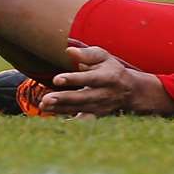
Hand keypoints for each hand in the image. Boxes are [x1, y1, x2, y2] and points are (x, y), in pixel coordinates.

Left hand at [34, 41, 173, 116]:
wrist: (130, 90)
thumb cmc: (111, 69)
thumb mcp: (103, 56)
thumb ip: (86, 54)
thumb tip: (69, 51)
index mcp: (107, 77)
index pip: (88, 79)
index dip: (73, 79)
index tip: (56, 79)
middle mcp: (104, 94)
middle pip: (82, 98)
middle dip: (63, 99)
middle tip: (45, 99)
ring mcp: (100, 107)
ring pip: (79, 109)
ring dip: (61, 109)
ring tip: (44, 105)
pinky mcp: (96, 115)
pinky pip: (82, 120)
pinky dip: (69, 122)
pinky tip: (53, 119)